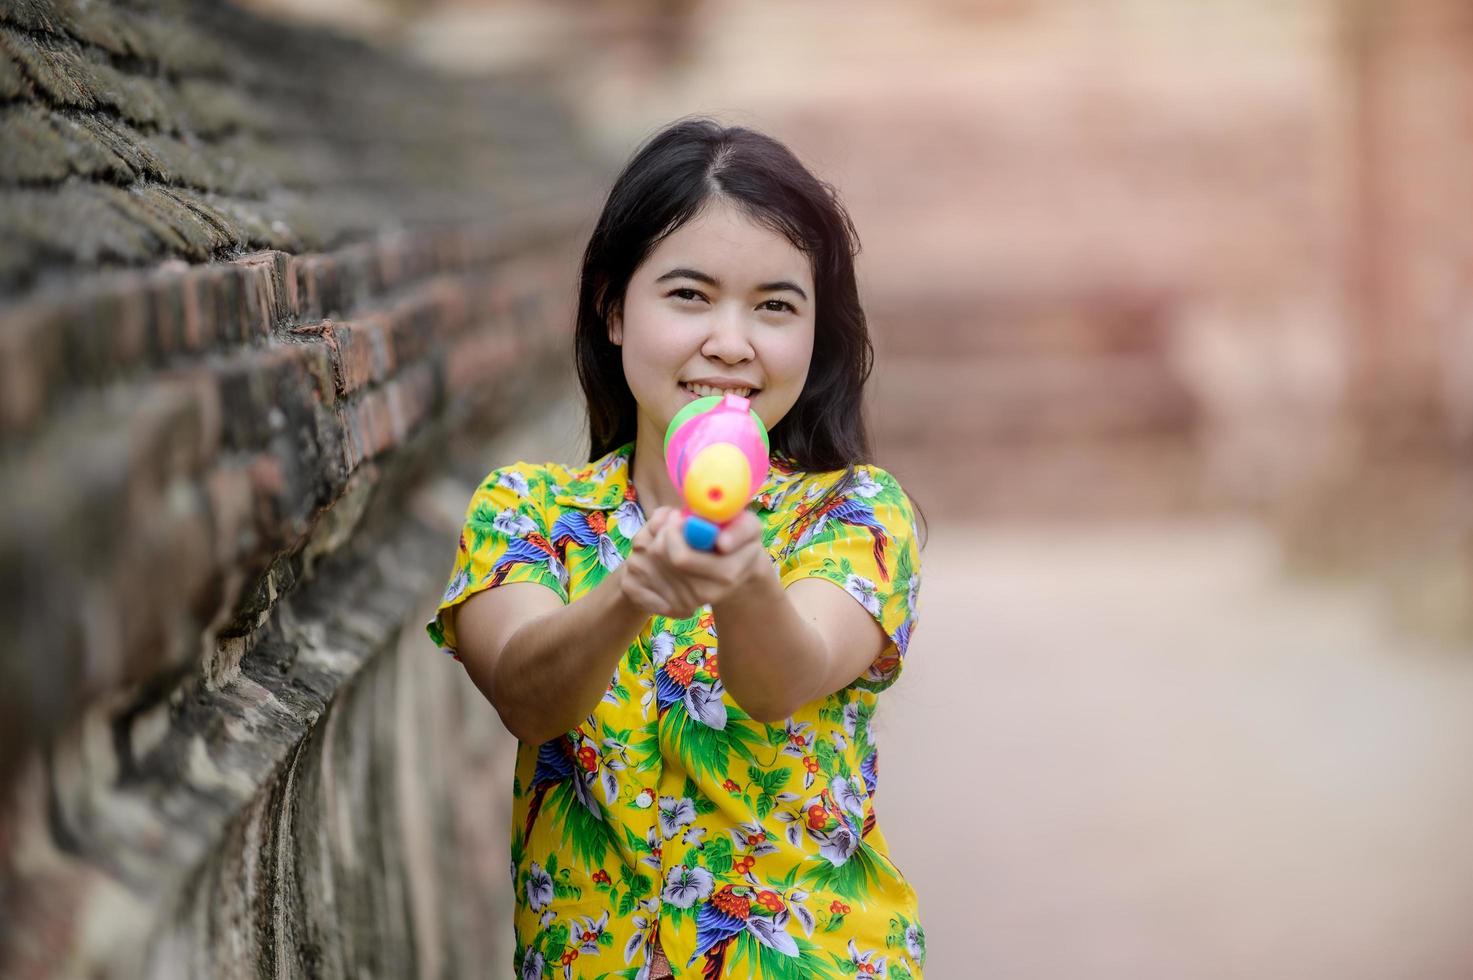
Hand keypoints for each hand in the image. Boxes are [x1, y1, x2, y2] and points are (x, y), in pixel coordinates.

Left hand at [618, 507, 772, 617]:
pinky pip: (632, 585)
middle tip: (672, 523)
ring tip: (666, 537)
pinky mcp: (664, 608)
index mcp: (725, 575)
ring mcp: (682, 604)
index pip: (680, 558)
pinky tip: (655, 556)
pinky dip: (639, 563)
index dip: (673, 532)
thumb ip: (740, 530)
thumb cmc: (738, 542)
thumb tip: (722, 543)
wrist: (733, 571)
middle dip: (660, 533)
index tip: (678, 518)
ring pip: (642, 566)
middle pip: (658, 557)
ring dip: (648, 543)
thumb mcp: (749, 527)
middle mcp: (702, 595)